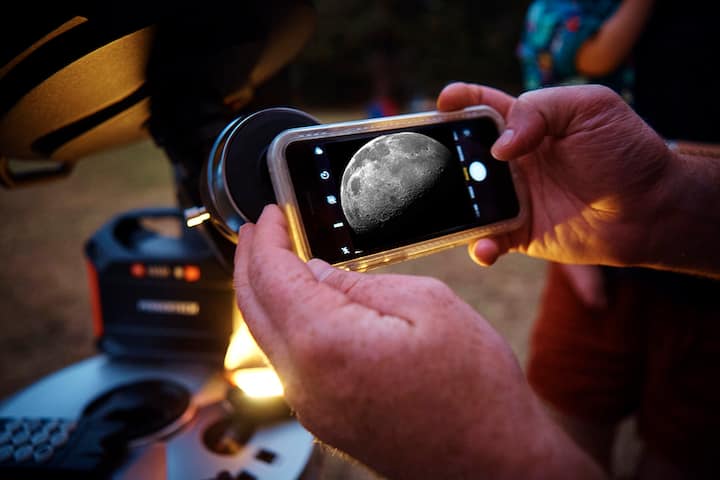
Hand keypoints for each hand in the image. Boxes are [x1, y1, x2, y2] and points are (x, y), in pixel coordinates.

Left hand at [233, 205, 601, 479]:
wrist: (492, 461)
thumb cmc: (475, 390)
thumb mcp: (428, 305)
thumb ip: (359, 282)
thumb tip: (314, 271)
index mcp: (327, 343)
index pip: (271, 275)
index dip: (266, 237)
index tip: (269, 215)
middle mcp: (306, 382)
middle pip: (253, 307)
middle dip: (250, 261)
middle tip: (258, 231)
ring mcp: (312, 407)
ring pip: (267, 336)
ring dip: (266, 293)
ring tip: (278, 261)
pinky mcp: (324, 419)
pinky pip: (289, 362)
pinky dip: (286, 323)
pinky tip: (303, 305)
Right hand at [437, 82, 672, 267]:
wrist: (652, 207)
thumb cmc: (626, 151)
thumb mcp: (589, 107)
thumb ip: (539, 110)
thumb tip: (498, 148)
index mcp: (525, 124)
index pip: (482, 106)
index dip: (459, 101)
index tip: (444, 103)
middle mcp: (512, 161)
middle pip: (463, 155)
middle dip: (443, 157)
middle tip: (435, 162)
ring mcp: (512, 198)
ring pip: (467, 200)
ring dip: (454, 205)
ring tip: (451, 209)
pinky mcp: (519, 233)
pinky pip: (488, 240)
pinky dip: (480, 247)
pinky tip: (485, 248)